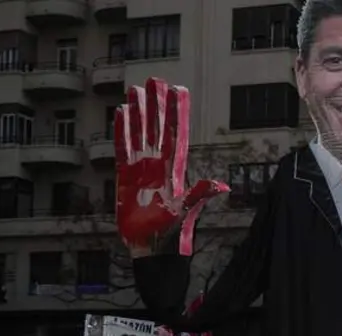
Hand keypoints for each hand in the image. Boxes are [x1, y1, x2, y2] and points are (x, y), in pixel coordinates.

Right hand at [115, 78, 229, 255]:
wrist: (152, 250)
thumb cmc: (172, 234)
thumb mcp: (187, 213)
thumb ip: (200, 195)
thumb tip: (221, 185)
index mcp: (175, 170)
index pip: (176, 135)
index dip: (177, 113)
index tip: (178, 91)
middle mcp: (158, 165)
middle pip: (157, 127)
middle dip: (156, 104)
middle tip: (154, 79)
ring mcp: (141, 170)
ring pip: (139, 133)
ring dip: (138, 112)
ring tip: (135, 89)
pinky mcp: (125, 178)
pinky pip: (122, 149)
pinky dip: (121, 132)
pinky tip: (120, 114)